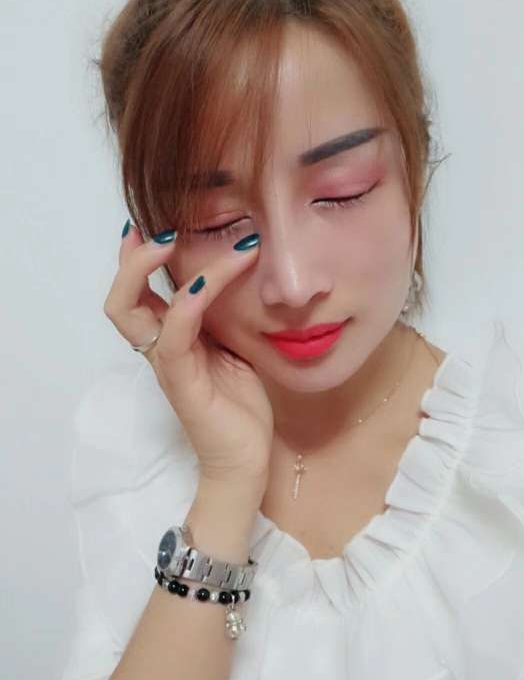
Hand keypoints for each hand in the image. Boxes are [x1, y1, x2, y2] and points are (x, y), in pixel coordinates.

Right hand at [103, 225, 272, 488]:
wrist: (247, 458)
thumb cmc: (241, 402)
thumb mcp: (234, 343)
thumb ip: (225, 312)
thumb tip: (242, 266)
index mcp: (171, 338)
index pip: (139, 292)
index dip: (138, 257)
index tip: (153, 221)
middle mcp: (160, 348)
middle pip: (120, 298)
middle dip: (130, 259)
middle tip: (154, 228)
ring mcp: (167, 365)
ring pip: (131, 311)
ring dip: (148, 269)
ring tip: (171, 240)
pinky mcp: (181, 383)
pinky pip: (173, 337)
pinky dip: (185, 304)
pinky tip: (203, 282)